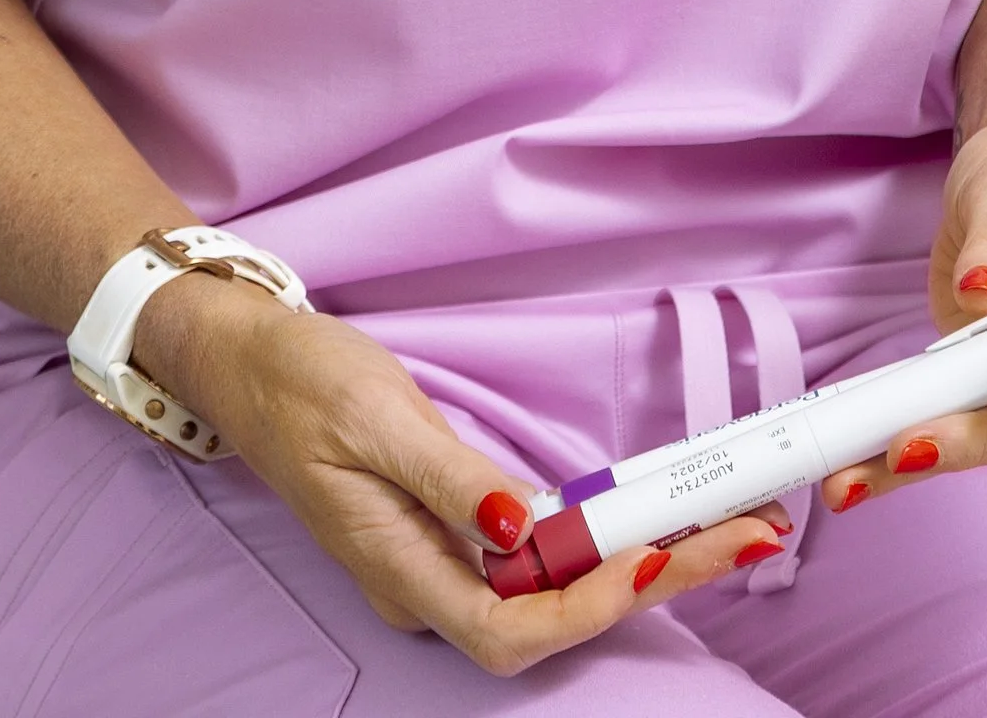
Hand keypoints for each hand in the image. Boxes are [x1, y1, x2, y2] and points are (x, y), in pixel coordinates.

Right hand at [134, 272, 789, 671]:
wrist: (241, 358)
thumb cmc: (301, 380)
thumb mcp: (376, 415)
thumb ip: (449, 480)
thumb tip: (523, 528)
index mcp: (400, 569)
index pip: (515, 628)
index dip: (596, 604)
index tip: (663, 555)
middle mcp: (424, 586)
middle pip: (549, 622)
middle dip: (650, 585)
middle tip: (744, 534)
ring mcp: (434, 564)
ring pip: (547, 597)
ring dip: (635, 567)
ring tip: (720, 529)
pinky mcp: (445, 534)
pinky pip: (531, 562)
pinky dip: (594, 544)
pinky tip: (640, 521)